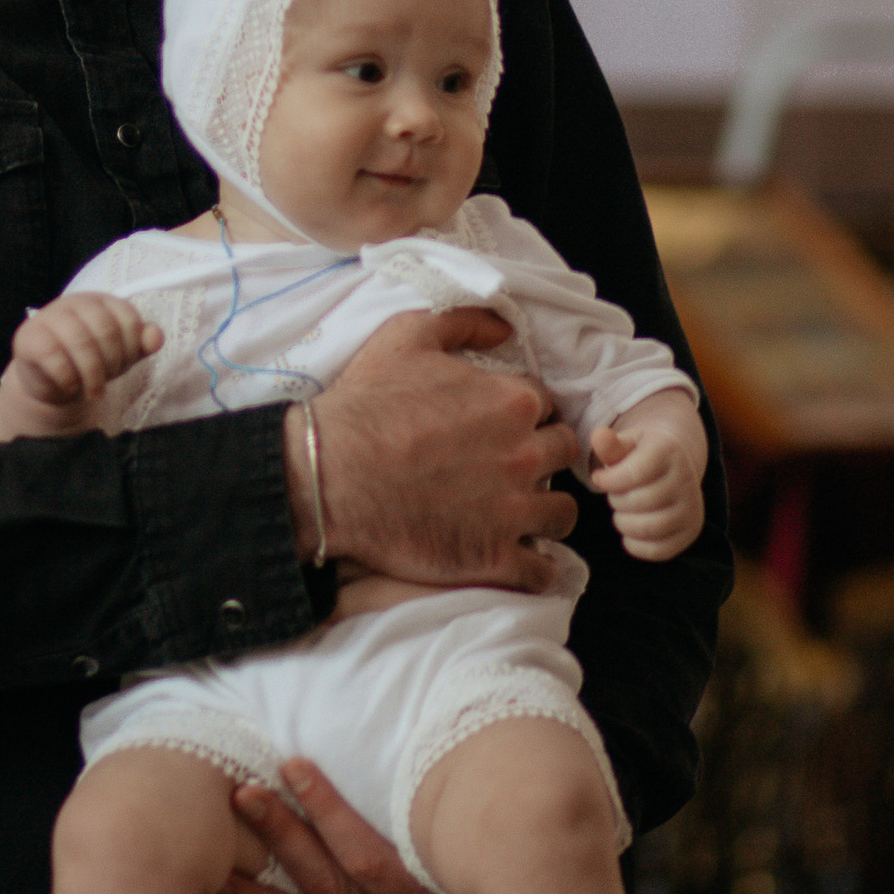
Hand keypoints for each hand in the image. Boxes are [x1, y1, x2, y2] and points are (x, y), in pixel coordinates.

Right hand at [0, 293, 159, 442]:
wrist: (50, 380)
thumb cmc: (88, 361)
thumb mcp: (119, 354)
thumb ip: (140, 344)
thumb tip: (155, 337)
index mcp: (101, 301)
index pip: (128, 318)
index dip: (131, 348)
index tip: (125, 364)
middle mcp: (75, 302)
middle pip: (106, 330)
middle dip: (112, 363)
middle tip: (107, 380)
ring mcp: (49, 317)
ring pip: (80, 341)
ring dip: (92, 374)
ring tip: (94, 391)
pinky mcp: (29, 337)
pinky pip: (54, 357)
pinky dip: (68, 378)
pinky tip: (71, 386)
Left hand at [213, 763, 478, 893]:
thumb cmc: (484, 856)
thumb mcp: (469, 829)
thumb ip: (435, 791)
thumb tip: (421, 708)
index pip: (368, 856)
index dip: (326, 810)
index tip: (293, 764)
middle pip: (329, 881)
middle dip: (282, 834)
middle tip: (242, 790)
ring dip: (256, 883)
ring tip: (215, 847)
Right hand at [299, 306, 578, 590]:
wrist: (330, 473)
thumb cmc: (367, 403)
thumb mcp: (408, 335)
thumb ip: (464, 322)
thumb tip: (505, 326)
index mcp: (512, 402)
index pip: (545, 405)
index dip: (526, 413)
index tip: (503, 425)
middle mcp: (524, 455)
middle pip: (563, 455)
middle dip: (543, 456)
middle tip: (511, 465)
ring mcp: (513, 510)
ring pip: (563, 514)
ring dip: (546, 512)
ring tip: (520, 514)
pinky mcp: (494, 557)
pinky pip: (542, 572)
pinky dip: (534, 567)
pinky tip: (513, 557)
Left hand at [588, 393, 706, 558]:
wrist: (674, 463)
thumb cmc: (641, 453)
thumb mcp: (627, 442)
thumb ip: (610, 444)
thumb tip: (598, 435)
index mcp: (669, 450)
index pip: (635, 473)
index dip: (609, 480)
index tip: (598, 478)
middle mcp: (687, 479)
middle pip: (640, 502)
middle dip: (616, 500)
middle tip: (615, 494)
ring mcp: (692, 508)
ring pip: (650, 528)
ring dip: (624, 523)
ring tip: (621, 511)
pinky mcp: (691, 531)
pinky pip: (659, 550)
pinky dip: (636, 545)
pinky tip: (630, 531)